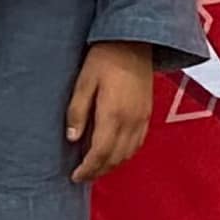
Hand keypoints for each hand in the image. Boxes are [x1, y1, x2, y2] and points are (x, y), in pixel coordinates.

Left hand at [66, 39, 153, 183]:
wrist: (134, 42)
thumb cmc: (104, 58)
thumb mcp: (83, 82)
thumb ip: (77, 111)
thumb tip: (72, 139)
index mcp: (113, 115)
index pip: (100, 153)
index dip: (88, 168)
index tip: (75, 176)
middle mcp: (131, 121)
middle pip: (115, 158)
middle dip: (98, 171)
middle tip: (82, 177)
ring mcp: (142, 119)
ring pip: (128, 153)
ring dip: (112, 165)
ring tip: (95, 169)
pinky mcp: (147, 114)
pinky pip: (138, 143)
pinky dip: (125, 154)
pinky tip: (114, 153)